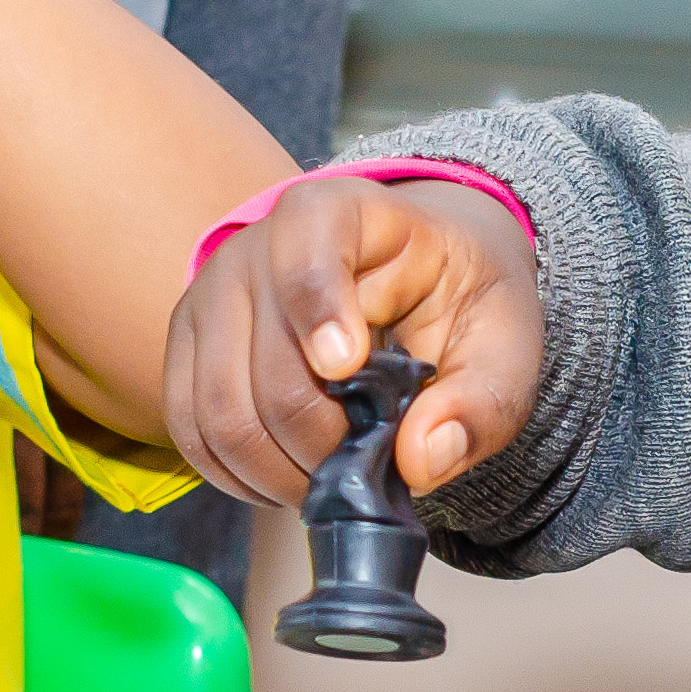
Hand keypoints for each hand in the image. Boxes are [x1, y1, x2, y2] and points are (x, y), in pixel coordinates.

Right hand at [168, 176, 542, 506]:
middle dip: (319, 438)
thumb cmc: (457, 301)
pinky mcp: (186, 346)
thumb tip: (420, 460)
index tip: (348, 369)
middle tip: (367, 466)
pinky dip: (238, 473)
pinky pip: (190, 429)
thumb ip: (479, 403)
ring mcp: (210, 295)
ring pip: (218, 409)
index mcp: (342, 213)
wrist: (413, 276)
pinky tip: (285, 477)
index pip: (306, 252)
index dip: (319, 312)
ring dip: (276, 469)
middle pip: (265, 363)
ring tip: (329, 478)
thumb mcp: (503, 344)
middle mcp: (255, 245)